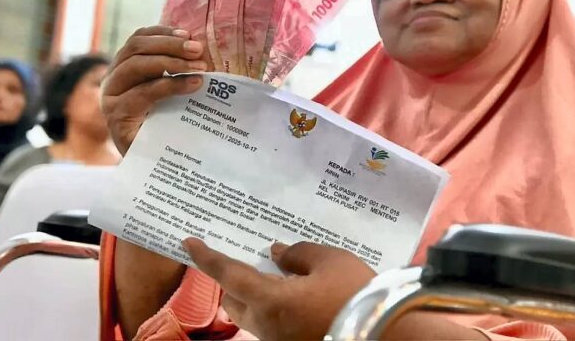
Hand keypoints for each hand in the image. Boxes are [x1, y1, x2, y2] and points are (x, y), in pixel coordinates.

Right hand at [101, 26, 206, 154]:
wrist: (152, 166)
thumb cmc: (165, 127)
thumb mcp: (170, 94)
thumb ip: (176, 72)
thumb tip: (203, 51)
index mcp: (123, 68)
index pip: (139, 39)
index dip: (163, 32)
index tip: (188, 34)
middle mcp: (112, 79)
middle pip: (137, 47)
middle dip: (170, 44)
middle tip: (199, 50)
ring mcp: (111, 97)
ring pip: (138, 65)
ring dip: (172, 62)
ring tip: (200, 67)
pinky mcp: (116, 115)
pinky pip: (144, 92)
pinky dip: (171, 85)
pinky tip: (193, 84)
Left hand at [183, 239, 375, 340]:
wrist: (386, 336)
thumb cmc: (355, 296)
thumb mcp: (329, 262)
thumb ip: (298, 254)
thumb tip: (277, 254)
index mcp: (269, 301)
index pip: (227, 275)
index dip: (206, 257)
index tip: (188, 242)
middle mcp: (267, 326)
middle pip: (235, 300)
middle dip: (233, 279)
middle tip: (246, 258)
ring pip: (254, 315)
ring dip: (255, 294)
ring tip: (276, 273)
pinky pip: (274, 323)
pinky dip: (274, 305)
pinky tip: (296, 292)